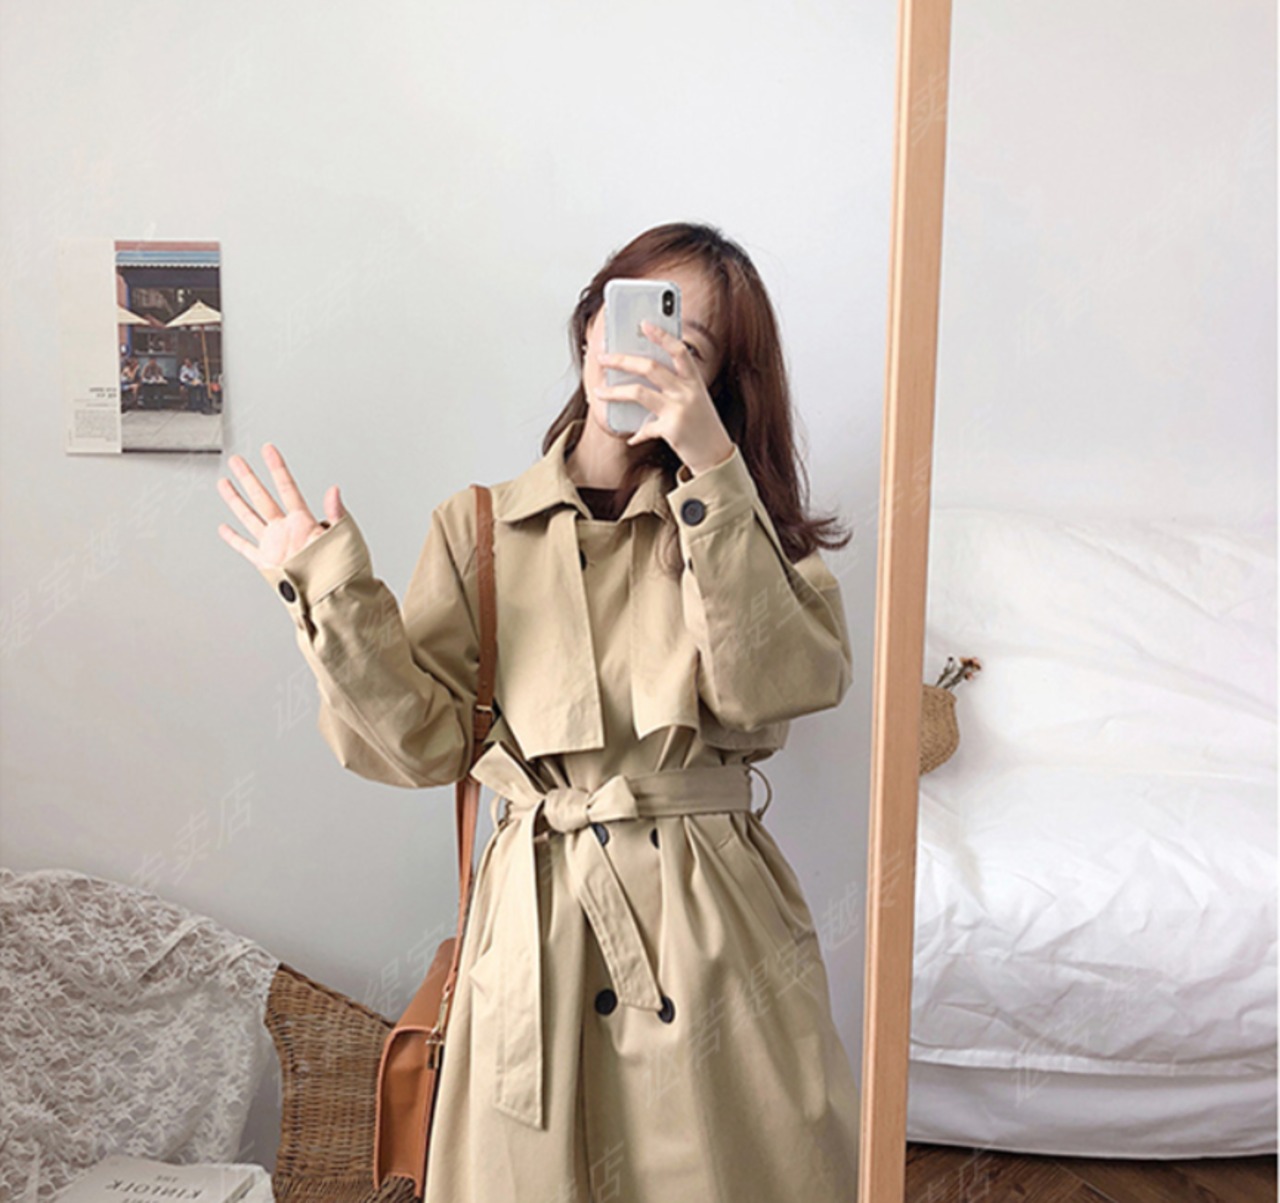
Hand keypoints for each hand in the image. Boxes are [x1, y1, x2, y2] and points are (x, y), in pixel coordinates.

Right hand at [216, 443, 345, 569]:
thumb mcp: (345, 536)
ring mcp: (274, 545)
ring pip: (249, 516)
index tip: (268, 450)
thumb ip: (336, 513)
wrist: (333, 595)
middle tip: (238, 461)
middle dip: (249, 478)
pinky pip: (246, 547)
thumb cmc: (344, 568)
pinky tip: (225, 528)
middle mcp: (286, 530)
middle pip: (262, 497)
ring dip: (236, 500)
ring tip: (225, 483)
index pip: (286, 487)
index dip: (277, 468)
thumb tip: (334, 490)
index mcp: (303, 521)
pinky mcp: (266, 562)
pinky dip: (234, 539)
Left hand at [596, 319, 734, 475]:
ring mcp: (679, 410)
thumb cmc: (703, 425)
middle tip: (603, 358)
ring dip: (614, 392)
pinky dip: (636, 434)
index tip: (644, 324)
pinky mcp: (671, 430)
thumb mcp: (695, 399)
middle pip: (650, 367)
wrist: (717, 455)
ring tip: (599, 391)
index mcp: (695, 381)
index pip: (678, 350)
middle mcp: (688, 392)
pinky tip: (631, 437)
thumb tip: (642, 373)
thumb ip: (675, 386)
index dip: (662, 335)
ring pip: (638, 392)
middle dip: (622, 360)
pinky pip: (644, 428)